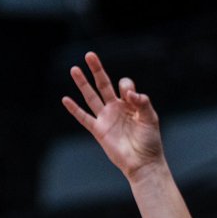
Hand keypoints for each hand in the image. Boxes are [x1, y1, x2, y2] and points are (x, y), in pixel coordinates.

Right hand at [62, 52, 163, 181]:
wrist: (142, 162)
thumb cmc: (149, 141)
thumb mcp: (150, 118)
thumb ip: (142, 102)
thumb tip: (128, 93)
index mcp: (130, 103)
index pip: (124, 85)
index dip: (126, 87)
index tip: (131, 97)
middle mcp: (116, 108)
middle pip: (103, 84)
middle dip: (96, 69)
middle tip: (89, 55)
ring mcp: (106, 118)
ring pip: (91, 97)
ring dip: (83, 83)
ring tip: (74, 69)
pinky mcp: (99, 131)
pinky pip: (84, 118)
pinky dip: (75, 109)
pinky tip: (66, 99)